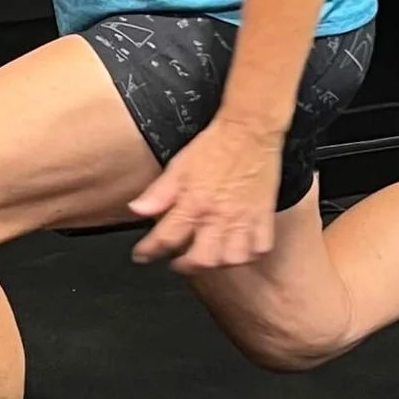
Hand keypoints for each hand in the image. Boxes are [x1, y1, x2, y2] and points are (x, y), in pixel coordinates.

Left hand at [129, 115, 284, 271]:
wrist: (250, 131)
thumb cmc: (214, 146)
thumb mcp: (178, 167)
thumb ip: (157, 193)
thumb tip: (136, 210)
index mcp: (194, 203)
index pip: (166, 238)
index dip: (149, 251)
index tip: (142, 256)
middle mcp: (218, 215)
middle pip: (201, 259)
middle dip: (185, 267)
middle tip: (177, 263)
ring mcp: (243, 218)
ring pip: (231, 259)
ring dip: (216, 263)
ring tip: (207, 257)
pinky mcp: (263, 216)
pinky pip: (259, 248)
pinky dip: (248, 255)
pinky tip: (237, 250)